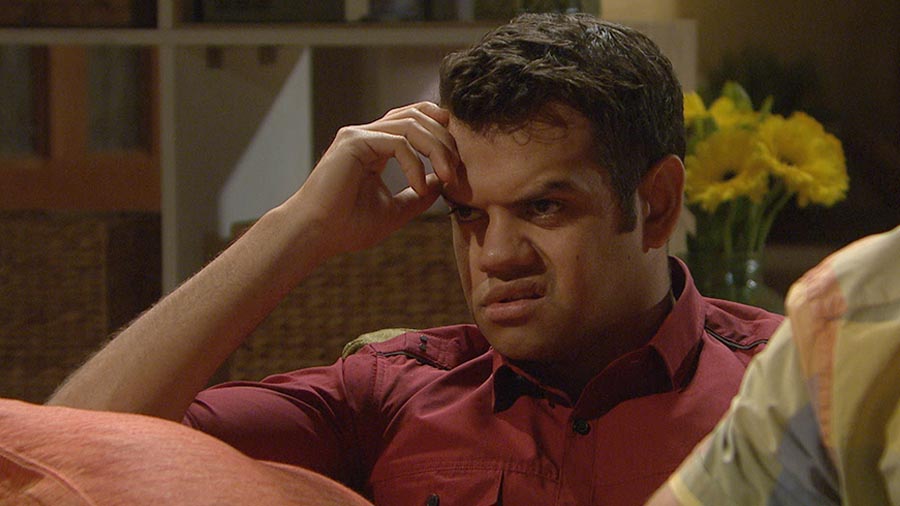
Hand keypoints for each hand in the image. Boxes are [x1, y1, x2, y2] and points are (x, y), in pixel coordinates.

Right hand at [287, 102, 459, 256]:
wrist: (316, 235)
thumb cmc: (347, 227)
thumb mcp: (395, 210)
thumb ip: (419, 194)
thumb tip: (443, 183)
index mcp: (375, 146)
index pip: (414, 121)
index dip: (441, 134)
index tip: (457, 165)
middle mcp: (366, 135)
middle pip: (418, 116)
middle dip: (445, 141)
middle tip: (457, 173)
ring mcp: (359, 135)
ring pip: (411, 124)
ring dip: (437, 150)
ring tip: (448, 178)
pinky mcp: (354, 142)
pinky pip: (398, 142)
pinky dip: (415, 164)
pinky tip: (418, 187)